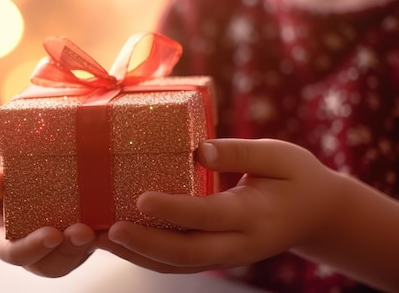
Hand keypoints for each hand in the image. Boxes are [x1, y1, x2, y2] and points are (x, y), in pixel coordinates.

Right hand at [0, 164, 95, 276]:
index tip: (52, 234)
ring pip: (74, 257)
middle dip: (68, 250)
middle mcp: (32, 252)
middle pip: (51, 263)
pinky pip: (92, 244)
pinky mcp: (78, 240)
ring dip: (87, 245)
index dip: (34, 247)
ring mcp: (57, 248)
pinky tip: (113, 219)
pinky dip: (102, 235)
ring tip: (98, 228)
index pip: (15, 253)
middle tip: (83, 232)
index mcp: (3, 242)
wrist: (22, 180)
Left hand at [96, 138, 348, 272]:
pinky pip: (178, 263)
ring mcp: (227, 257)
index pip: (210, 215)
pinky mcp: (216, 258)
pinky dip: (147, 256)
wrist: (316, 215)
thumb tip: (198, 150)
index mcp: (256, 215)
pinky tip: (119, 242)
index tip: (141, 199)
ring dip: (137, 255)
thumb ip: (240, 152)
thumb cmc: (295, 177)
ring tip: (99, 239)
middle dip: (144, 244)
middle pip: (187, 253)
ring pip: (178, 265)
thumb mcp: (279, 156)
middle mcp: (239, 245)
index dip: (176, 210)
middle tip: (107, 230)